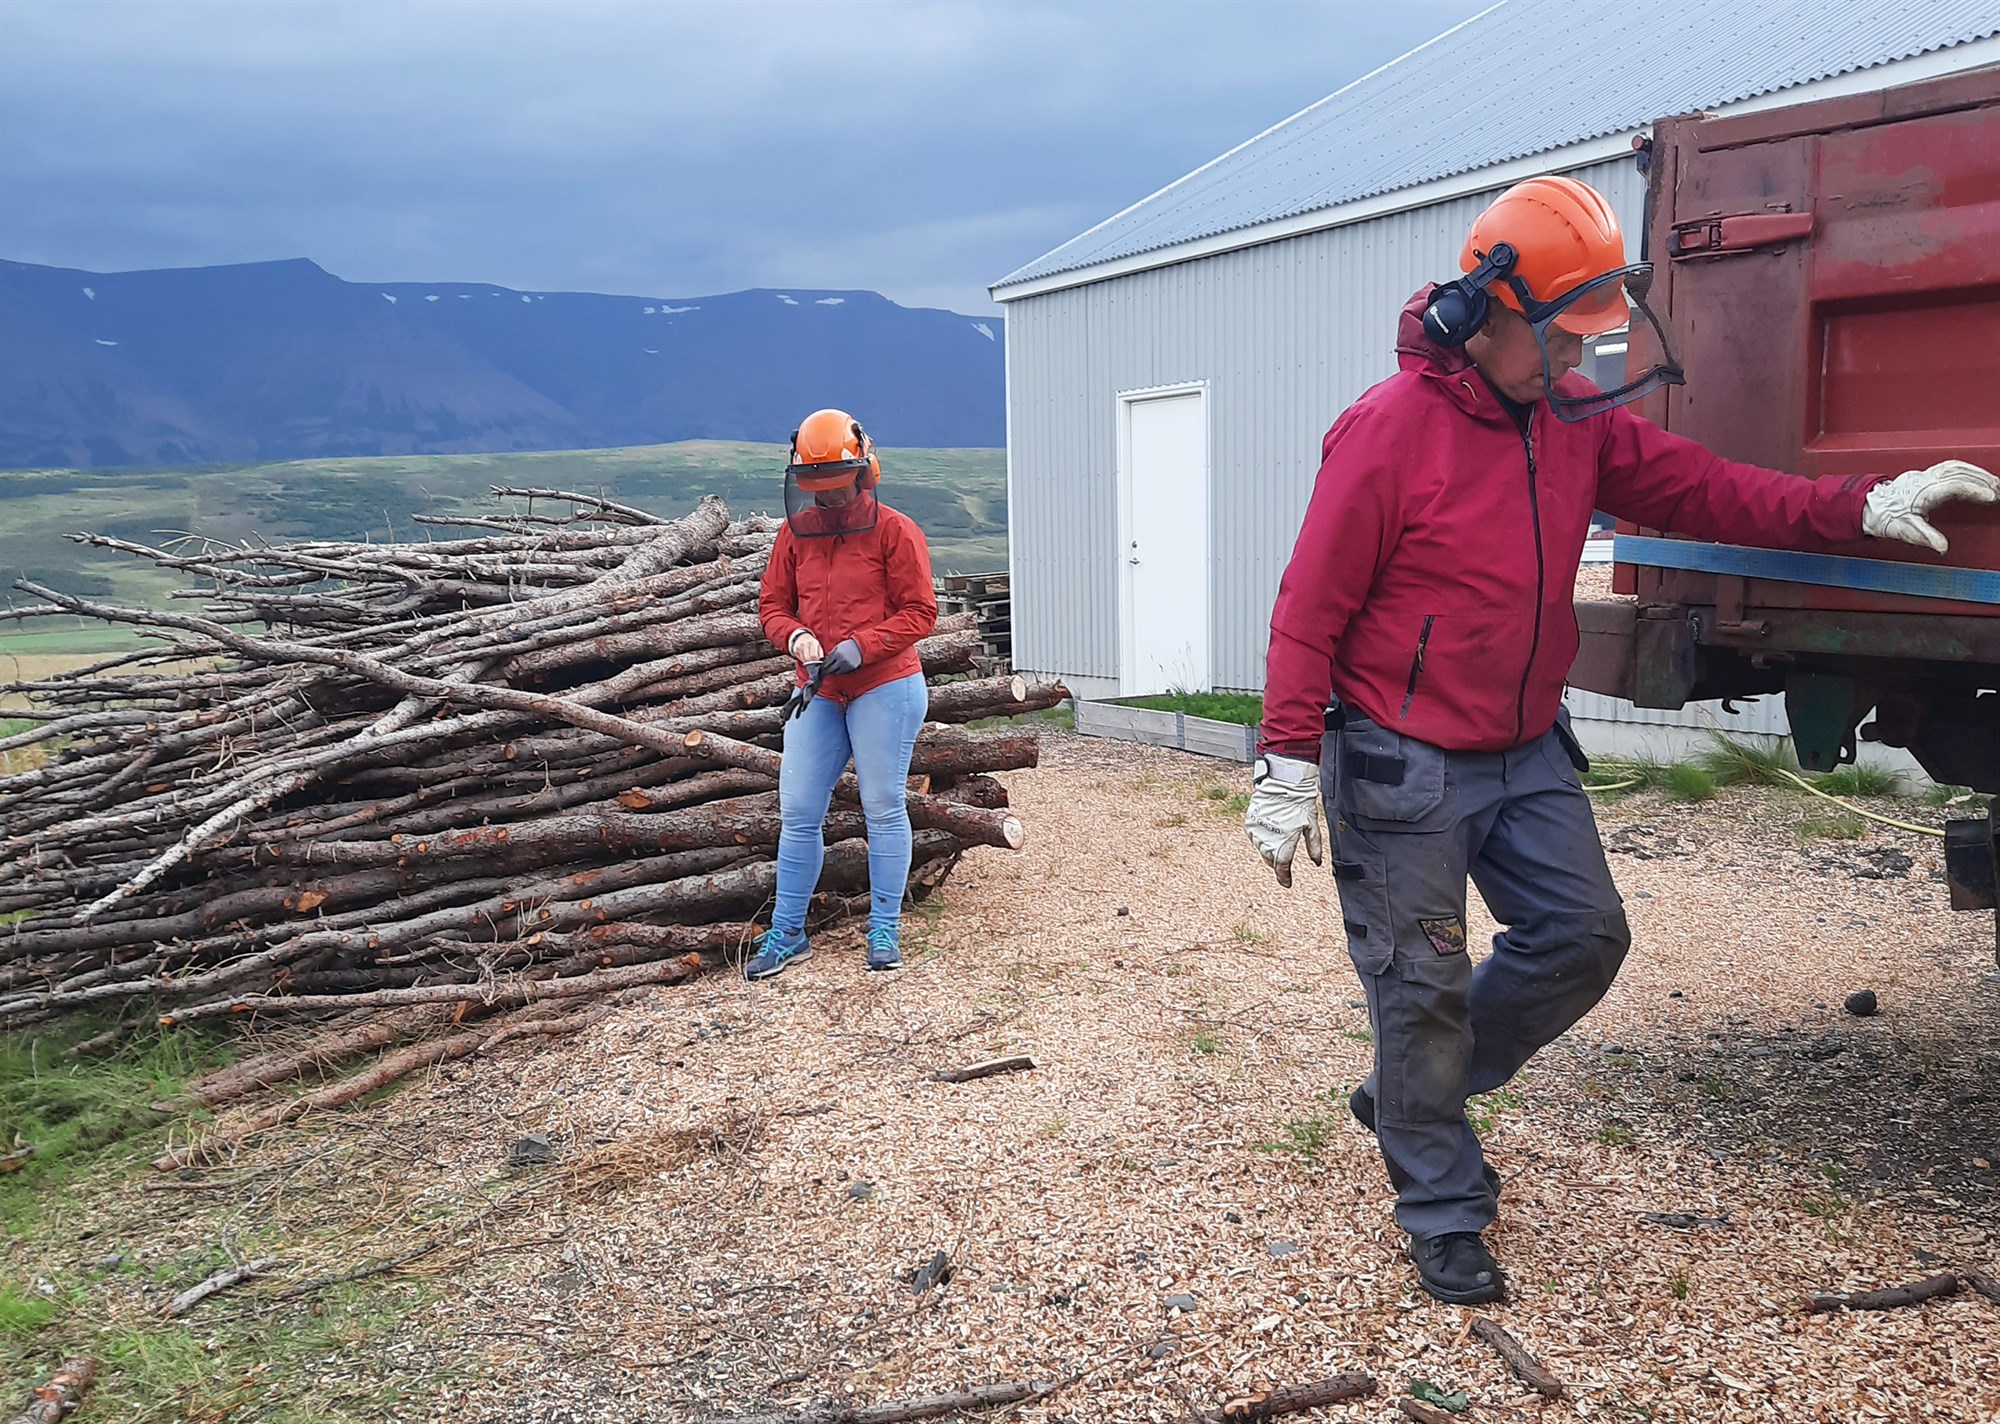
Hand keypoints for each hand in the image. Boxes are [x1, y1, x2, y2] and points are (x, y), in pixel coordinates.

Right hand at [788, 630, 823, 663]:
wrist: (802, 637)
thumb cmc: (812, 643)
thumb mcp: (818, 646)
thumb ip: (820, 654)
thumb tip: (820, 661)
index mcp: (812, 643)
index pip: (814, 655)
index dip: (816, 660)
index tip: (817, 662)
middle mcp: (805, 644)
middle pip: (808, 658)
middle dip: (811, 662)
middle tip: (814, 663)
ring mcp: (799, 647)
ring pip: (804, 659)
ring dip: (807, 662)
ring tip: (810, 660)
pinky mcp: (795, 650)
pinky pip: (800, 659)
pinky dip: (803, 660)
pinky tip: (805, 657)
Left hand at [821, 638, 862, 675]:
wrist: (859, 647)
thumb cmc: (847, 646)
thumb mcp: (838, 647)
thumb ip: (831, 653)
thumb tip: (825, 660)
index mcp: (837, 654)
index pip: (827, 663)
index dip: (823, 666)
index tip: (821, 668)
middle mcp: (841, 660)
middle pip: (831, 669)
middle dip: (826, 671)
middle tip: (823, 672)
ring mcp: (846, 665)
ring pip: (837, 672)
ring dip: (833, 671)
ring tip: (831, 670)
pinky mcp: (851, 668)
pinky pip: (843, 672)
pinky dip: (840, 671)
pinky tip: (838, 669)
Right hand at [1244, 754, 1322, 888]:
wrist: (1284, 782)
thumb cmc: (1301, 803)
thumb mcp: (1312, 826)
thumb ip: (1314, 846)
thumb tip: (1317, 862)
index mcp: (1284, 842)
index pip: (1281, 867)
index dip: (1284, 877)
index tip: (1287, 883)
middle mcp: (1268, 839)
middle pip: (1271, 860)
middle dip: (1278, 862)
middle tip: (1284, 859)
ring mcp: (1257, 831)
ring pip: (1261, 849)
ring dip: (1269, 850)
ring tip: (1278, 841)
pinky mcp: (1250, 822)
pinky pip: (1255, 837)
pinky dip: (1262, 838)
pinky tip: (1270, 831)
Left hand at [1863, 459, 1998, 553]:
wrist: (1872, 507)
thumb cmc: (1888, 518)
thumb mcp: (1907, 532)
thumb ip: (1927, 537)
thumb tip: (1942, 547)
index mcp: (1923, 492)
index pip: (1955, 486)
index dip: (1975, 490)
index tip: (1992, 497)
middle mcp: (1925, 479)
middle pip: (1960, 473)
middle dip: (1983, 481)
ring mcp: (1925, 474)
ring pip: (1957, 466)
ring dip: (1978, 473)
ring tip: (1995, 484)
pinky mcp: (1926, 473)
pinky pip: (1951, 466)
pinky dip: (1968, 470)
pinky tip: (1978, 477)